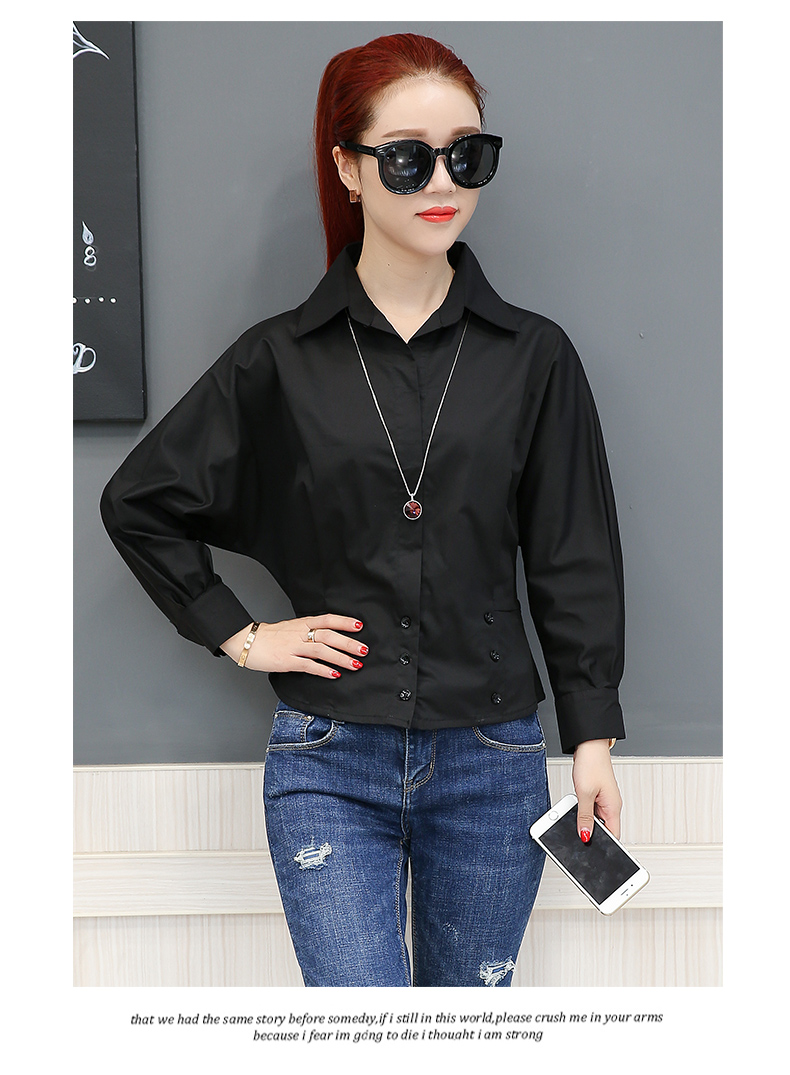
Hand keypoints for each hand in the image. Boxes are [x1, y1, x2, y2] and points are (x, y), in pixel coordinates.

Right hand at [221, 615, 367, 678]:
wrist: (247, 641)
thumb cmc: (270, 636)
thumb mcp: (291, 628)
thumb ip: (308, 630)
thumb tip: (328, 635)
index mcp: (302, 623)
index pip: (327, 619)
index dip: (344, 622)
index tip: (360, 625)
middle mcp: (300, 634)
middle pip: (328, 636)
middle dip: (348, 643)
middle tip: (364, 649)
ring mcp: (293, 647)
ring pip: (321, 651)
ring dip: (340, 658)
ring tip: (355, 664)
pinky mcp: (287, 662)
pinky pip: (308, 666)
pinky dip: (323, 670)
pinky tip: (334, 674)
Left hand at [572, 739, 622, 841]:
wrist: (589, 745)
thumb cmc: (591, 764)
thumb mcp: (584, 793)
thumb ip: (584, 816)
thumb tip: (585, 835)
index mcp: (613, 807)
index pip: (614, 836)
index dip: (606, 848)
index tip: (596, 856)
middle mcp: (611, 805)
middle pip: (604, 830)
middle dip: (592, 837)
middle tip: (579, 843)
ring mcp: (603, 801)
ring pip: (595, 820)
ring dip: (586, 823)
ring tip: (573, 825)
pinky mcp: (596, 795)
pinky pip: (590, 811)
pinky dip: (582, 814)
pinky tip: (574, 812)